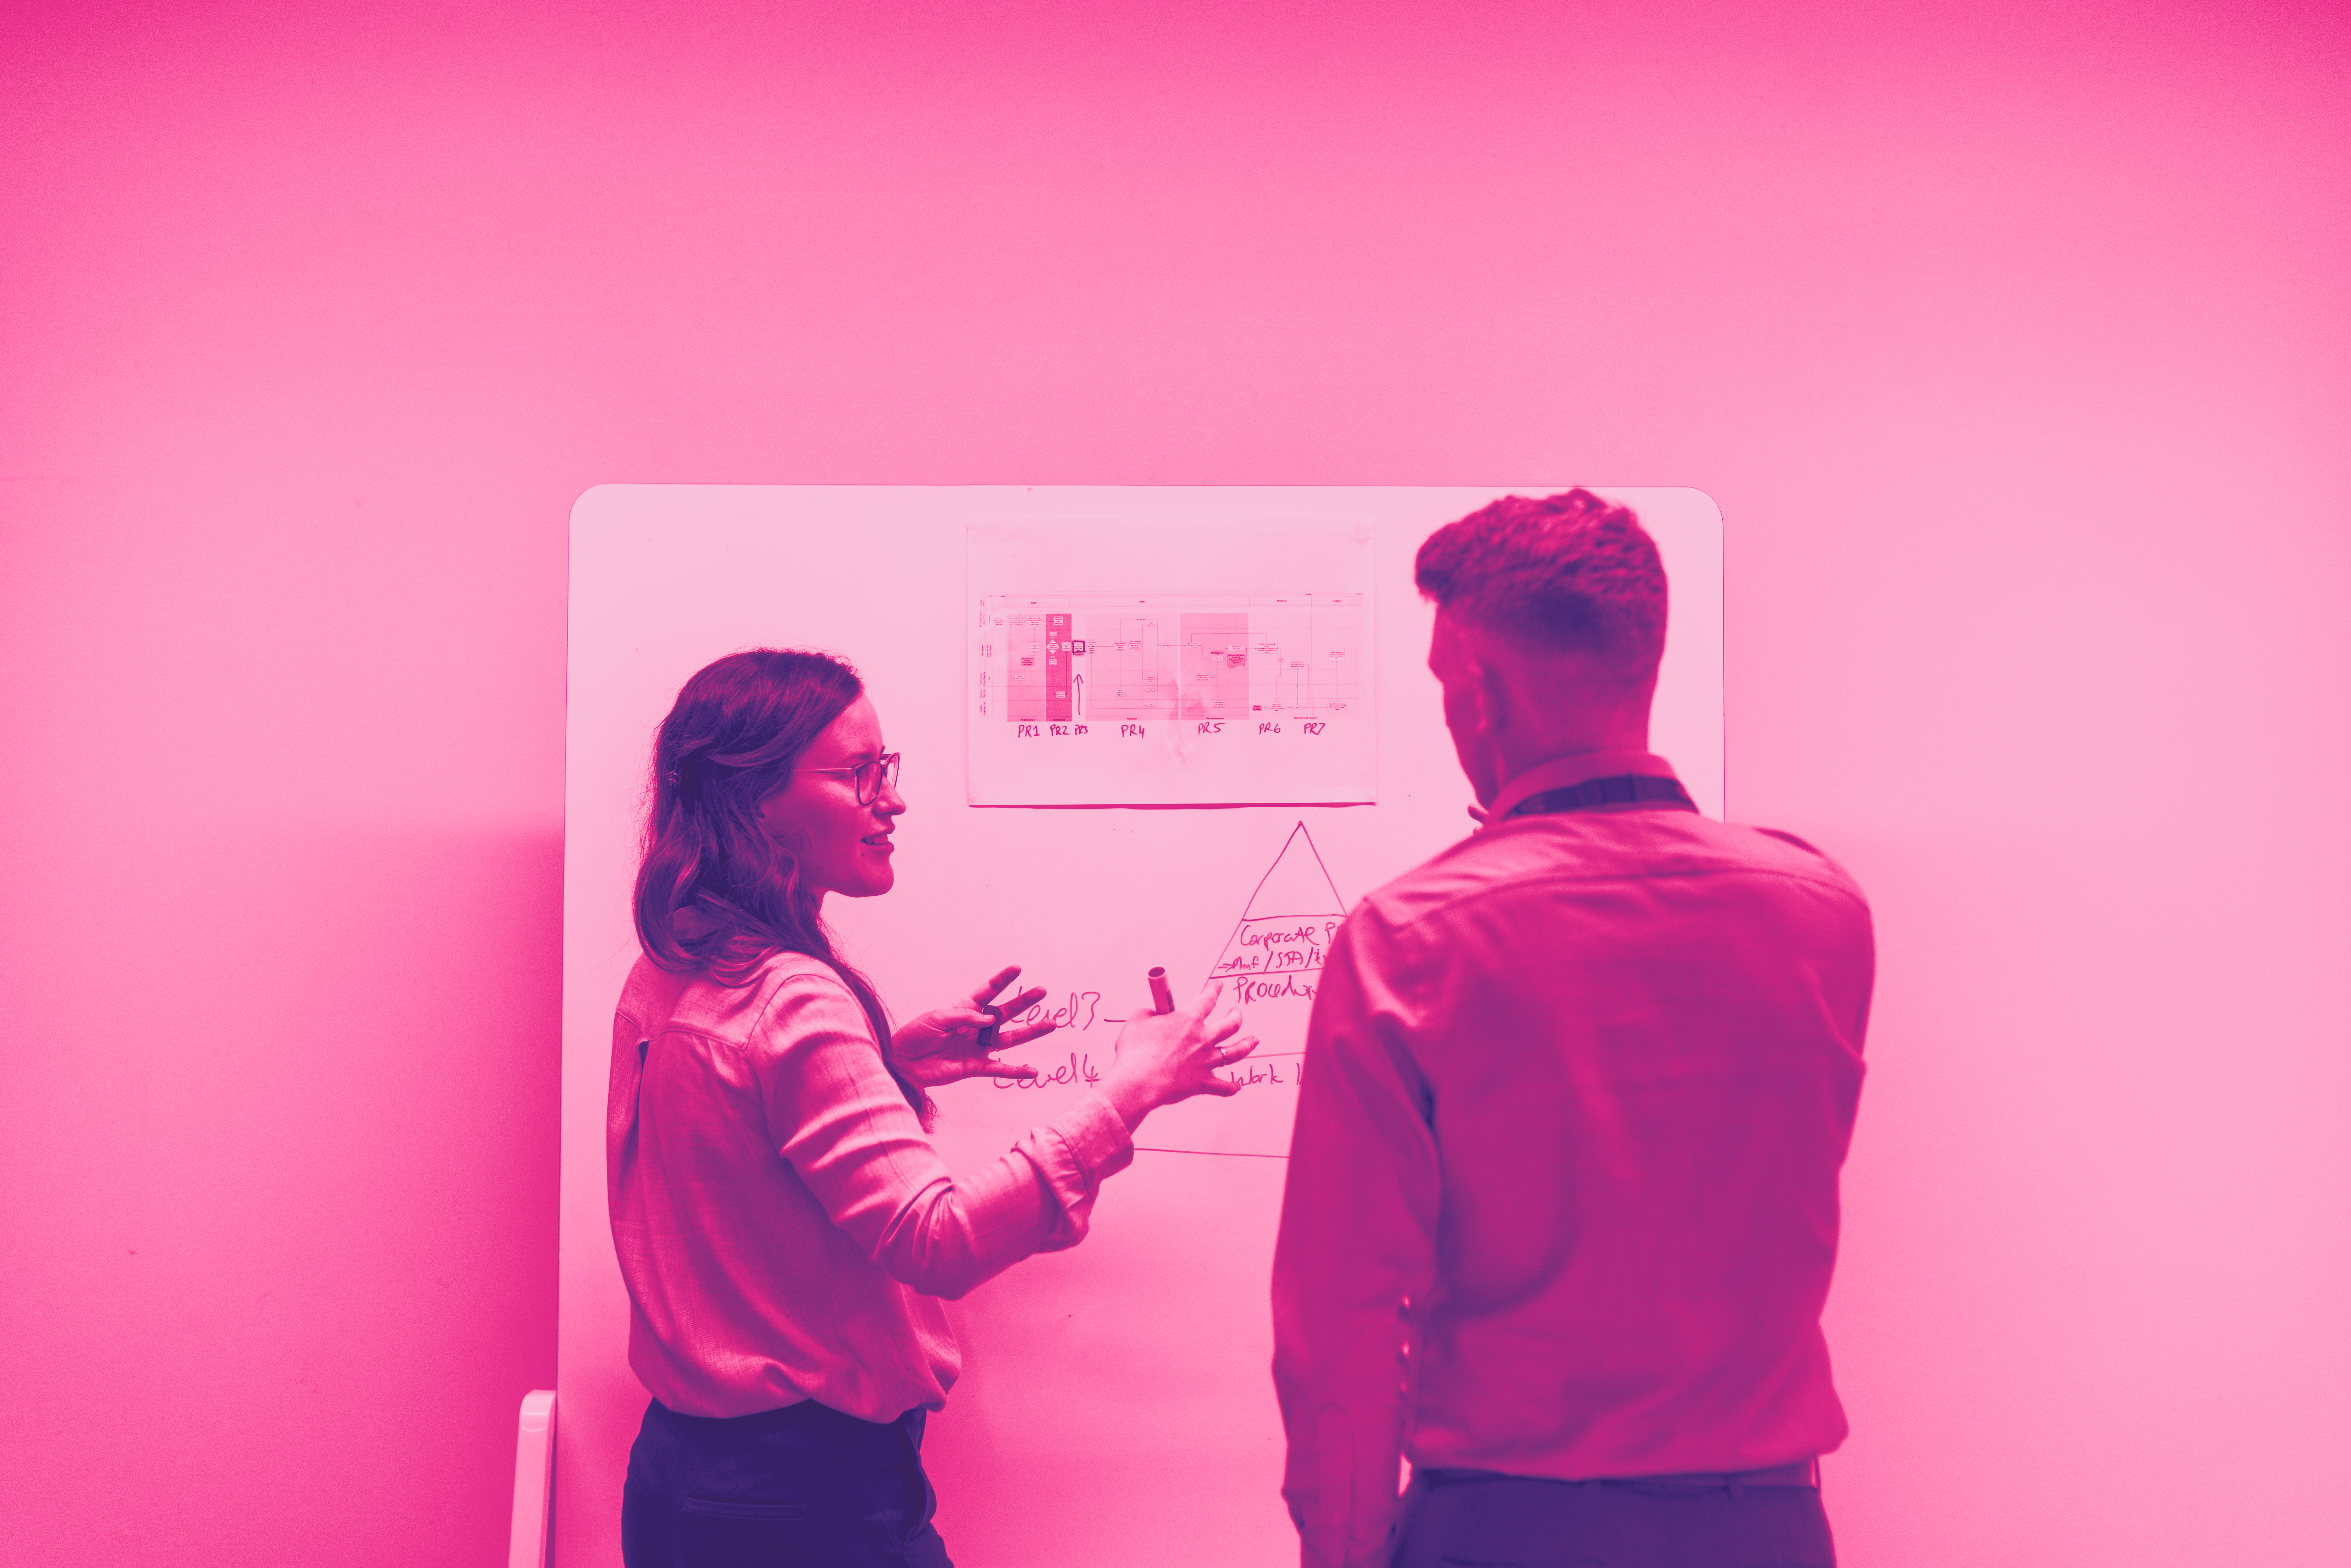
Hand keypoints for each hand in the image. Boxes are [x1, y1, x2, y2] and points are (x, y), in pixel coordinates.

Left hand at [891, 965, 1056, 1088]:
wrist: (903, 1063)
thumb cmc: (915, 1036)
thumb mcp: (936, 1018)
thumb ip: (964, 1016)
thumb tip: (989, 1020)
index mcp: (964, 1010)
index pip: (987, 992)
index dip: (1002, 980)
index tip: (1017, 968)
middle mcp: (975, 1027)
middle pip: (1005, 1012)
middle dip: (1024, 1002)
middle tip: (1042, 991)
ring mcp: (977, 1047)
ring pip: (1010, 1039)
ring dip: (1031, 1032)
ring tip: (1050, 1024)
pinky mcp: (975, 1067)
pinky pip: (1000, 1069)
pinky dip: (1017, 1071)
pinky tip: (1033, 1072)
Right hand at [1098, 983, 1257, 1131]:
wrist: (1138, 1081)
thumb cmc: (1135, 1051)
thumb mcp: (1137, 1020)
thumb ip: (1150, 1013)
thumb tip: (1154, 1015)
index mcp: (1188, 1020)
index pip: (1207, 999)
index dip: (1214, 991)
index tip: (1218, 987)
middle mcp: (1202, 1039)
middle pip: (1230, 1024)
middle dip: (1236, 1016)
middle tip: (1236, 1013)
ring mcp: (1205, 1061)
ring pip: (1234, 1052)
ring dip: (1246, 1045)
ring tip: (1253, 1041)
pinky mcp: (1201, 1083)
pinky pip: (1223, 1087)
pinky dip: (1231, 1087)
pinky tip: (1236, 1087)